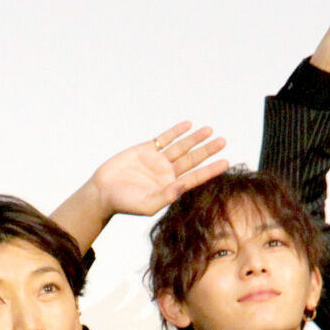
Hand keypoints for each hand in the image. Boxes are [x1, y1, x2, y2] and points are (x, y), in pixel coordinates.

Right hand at [90, 122, 228, 217]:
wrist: (103, 191)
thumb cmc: (125, 203)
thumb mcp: (148, 204)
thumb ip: (167, 195)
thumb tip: (184, 185)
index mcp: (171, 188)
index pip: (195, 178)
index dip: (211, 170)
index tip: (226, 162)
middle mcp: (167, 174)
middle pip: (192, 160)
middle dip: (207, 150)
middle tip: (223, 141)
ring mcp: (157, 161)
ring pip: (181, 147)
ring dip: (195, 139)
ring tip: (209, 130)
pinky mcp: (146, 150)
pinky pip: (164, 139)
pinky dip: (176, 132)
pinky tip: (187, 125)